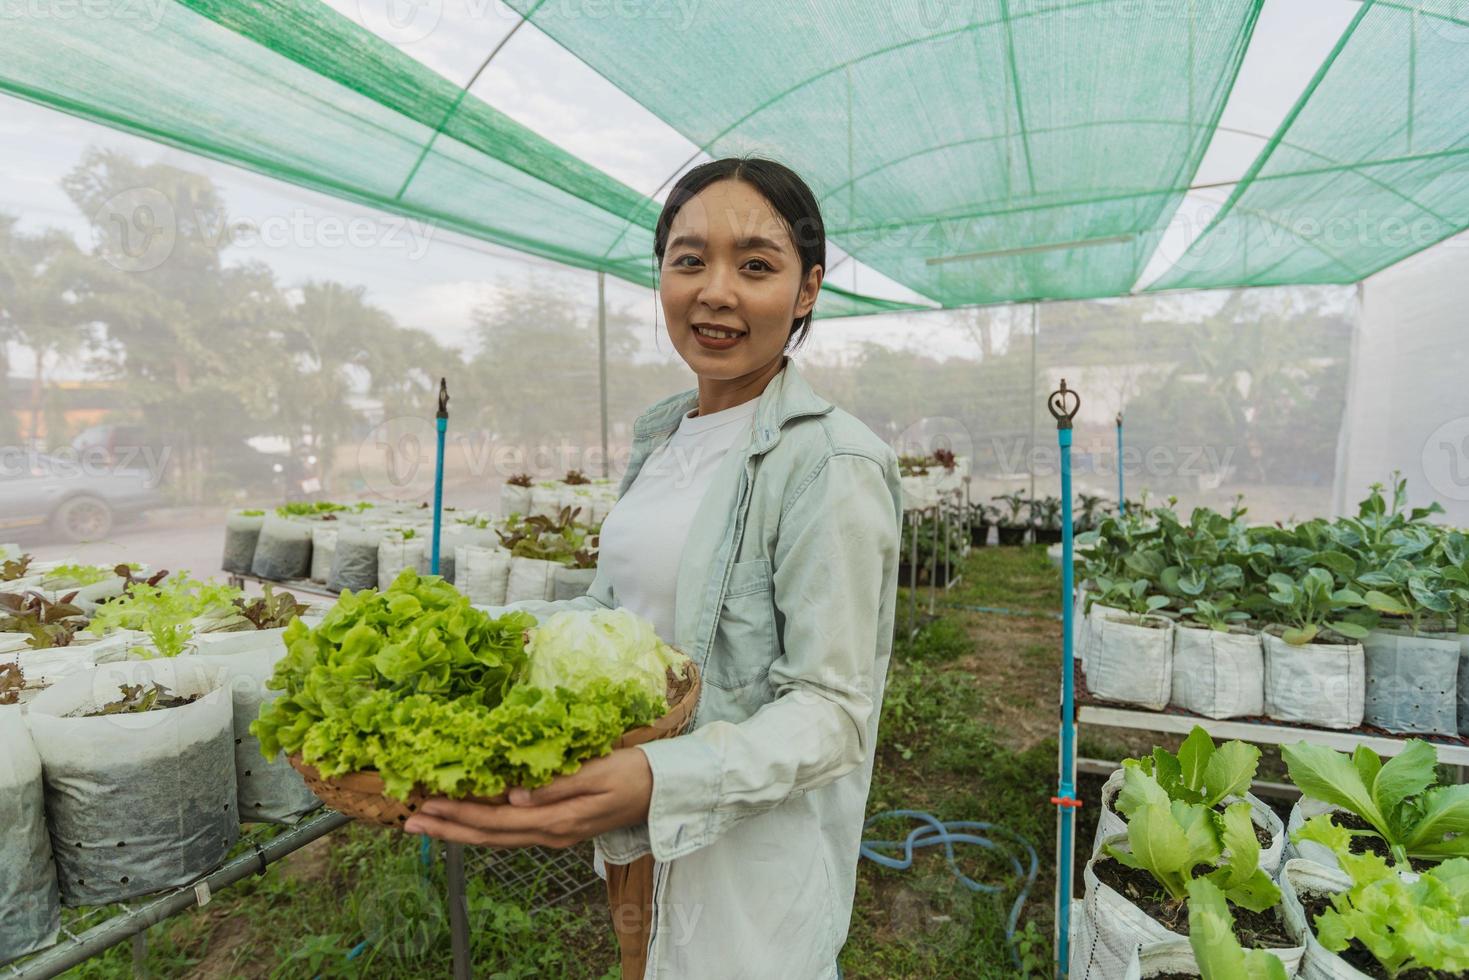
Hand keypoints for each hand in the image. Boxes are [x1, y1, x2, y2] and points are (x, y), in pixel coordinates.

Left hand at [402, 748, 652, 848]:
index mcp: (558, 819)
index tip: (427, 805)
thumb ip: (556, 785)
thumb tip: (512, 795)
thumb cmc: (636, 772)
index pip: (497, 820)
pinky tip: (468, 820)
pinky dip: (484, 827)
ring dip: (460, 831)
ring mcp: (555, 833)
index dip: (459, 814)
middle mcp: (551, 833)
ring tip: (428, 823)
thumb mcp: (598, 772)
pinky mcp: (559, 826)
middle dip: (447, 828)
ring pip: (498, 837)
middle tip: (409, 821)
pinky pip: (512, 831)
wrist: (666, 789)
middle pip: (489, 835)